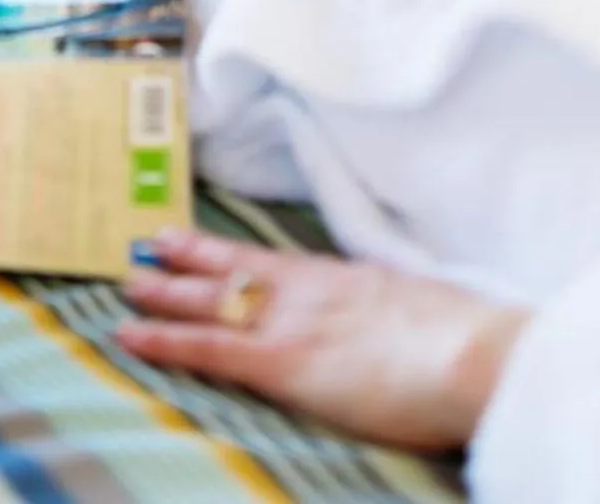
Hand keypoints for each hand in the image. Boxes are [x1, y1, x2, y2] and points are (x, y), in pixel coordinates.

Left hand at [116, 227, 527, 453]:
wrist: (474, 352)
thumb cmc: (466, 344)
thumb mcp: (421, 316)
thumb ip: (391, 317)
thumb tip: (395, 329)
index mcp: (344, 280)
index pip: (274, 262)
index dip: (233, 252)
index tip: (202, 239)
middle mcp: (308, 290)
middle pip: (235, 267)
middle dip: (189, 258)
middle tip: (148, 243)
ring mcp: (291, 321)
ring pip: (211, 299)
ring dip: (165, 292)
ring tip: (126, 282)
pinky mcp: (281, 359)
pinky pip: (209, 347)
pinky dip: (166, 339)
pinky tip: (131, 336)